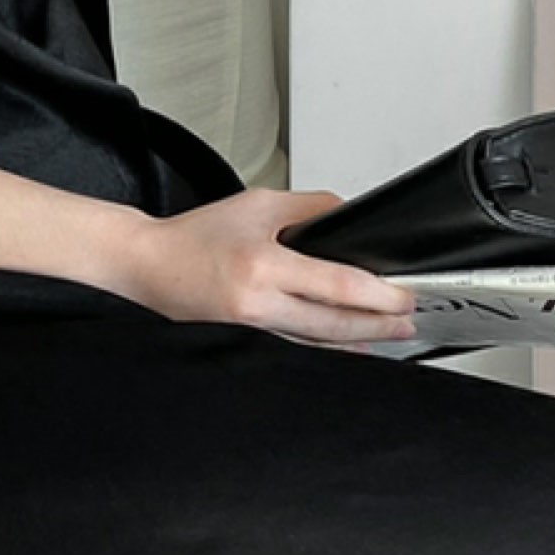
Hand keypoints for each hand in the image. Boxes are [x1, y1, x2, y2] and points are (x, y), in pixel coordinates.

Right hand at [110, 187, 418, 349]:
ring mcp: (248, 331)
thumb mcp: (257, 205)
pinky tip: (344, 347)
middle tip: (408, 323)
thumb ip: (309, 209)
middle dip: (378, 326)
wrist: (146, 267)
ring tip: (386, 336)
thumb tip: (350, 218)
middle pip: (334, 325)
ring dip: (356, 342)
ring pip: (316, 343)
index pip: (337, 286)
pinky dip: (323, 347)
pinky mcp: (241, 344)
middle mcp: (256, 305)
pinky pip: (293, 349)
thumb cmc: (193, 237)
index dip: (378, 297)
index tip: (404, 297)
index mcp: (262, 265)